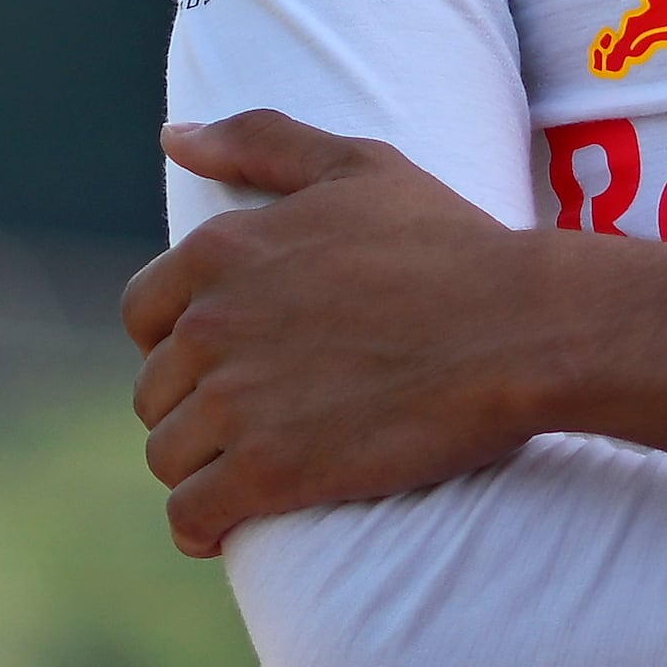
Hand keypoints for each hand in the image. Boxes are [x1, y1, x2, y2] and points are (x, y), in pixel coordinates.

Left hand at [126, 111, 666, 555]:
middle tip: (262, 417)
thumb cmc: (451, 245)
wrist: (521, 329)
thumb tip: (173, 141)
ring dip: (204, 468)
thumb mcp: (360, 167)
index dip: (183, 341)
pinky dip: (204, 525)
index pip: (144, 314)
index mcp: (222, 249)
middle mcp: (212, 323)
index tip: (234, 359)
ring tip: (260, 467)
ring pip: (169, 456)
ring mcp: (235, 401)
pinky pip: (192, 514)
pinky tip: (234, 522)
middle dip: (197, 408)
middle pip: (156, 391)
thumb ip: (261, 142)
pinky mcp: (266, 472)